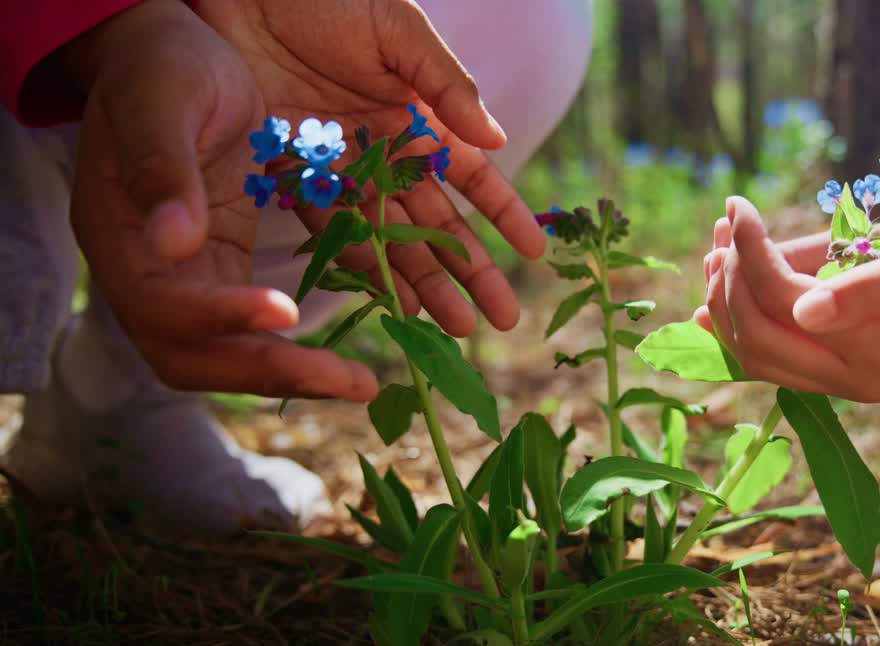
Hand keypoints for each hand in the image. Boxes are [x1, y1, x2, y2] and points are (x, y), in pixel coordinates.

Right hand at [66, 0, 376, 400]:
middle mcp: (148, 272)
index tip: (286, 311)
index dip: (221, 316)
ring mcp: (187, 275)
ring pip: (230, 351)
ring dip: (295, 373)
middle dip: (271, 373)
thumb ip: (163, 169)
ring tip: (362, 384)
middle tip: (351, 382)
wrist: (174, 51)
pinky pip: (260, 321)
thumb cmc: (161, 66)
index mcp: (119, 237)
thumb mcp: (161, 102)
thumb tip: (175, 243)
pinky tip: (357, 346)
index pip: (162, 304)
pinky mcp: (225, 265)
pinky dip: (303, 343)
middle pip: (194, 354)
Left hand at [193, 0, 546, 335]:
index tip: (535, 251)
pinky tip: (388, 301)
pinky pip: (331, 228)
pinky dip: (359, 266)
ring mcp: (341, 168)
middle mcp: (385, 150)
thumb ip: (445, 82)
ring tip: (454, 329)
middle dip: (472, 271)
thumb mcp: (396, 28)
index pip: (472, 175)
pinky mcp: (291, 174)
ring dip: (423, 283)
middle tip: (502, 319)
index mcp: (418, 114)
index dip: (504, 213)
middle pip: (437, 221)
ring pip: (391, 237)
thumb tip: (497, 140)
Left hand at [697, 197, 879, 401]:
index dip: (749, 252)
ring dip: (728, 303)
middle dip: (727, 279)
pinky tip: (731, 284)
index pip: (780, 302)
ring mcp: (849, 384)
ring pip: (757, 356)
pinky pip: (778, 360)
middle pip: (754, 337)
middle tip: (725, 222)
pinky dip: (746, 321)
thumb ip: (872, 286)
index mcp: (875, 350)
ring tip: (720, 244)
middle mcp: (854, 379)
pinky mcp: (849, 375)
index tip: (738, 204)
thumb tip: (800, 307)